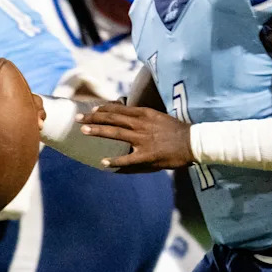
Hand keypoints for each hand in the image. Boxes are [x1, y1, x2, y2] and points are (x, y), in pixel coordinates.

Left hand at [77, 102, 193, 172]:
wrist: (192, 141)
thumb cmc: (175, 130)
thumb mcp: (157, 117)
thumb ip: (140, 116)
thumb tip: (123, 114)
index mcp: (143, 114)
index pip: (118, 109)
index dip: (103, 109)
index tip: (91, 109)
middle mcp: (140, 124)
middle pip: (112, 118)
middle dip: (94, 117)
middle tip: (78, 118)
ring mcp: (143, 139)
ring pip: (116, 133)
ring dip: (99, 131)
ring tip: (84, 131)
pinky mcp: (147, 155)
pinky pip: (127, 159)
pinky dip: (115, 161)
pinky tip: (104, 162)